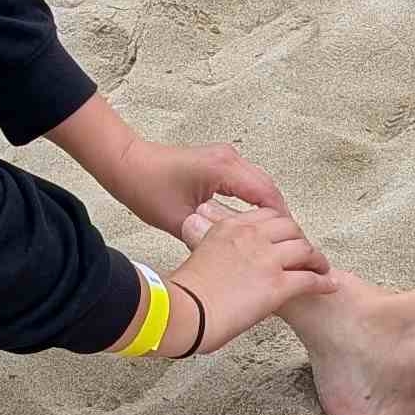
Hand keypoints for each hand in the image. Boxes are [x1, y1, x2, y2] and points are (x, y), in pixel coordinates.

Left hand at [116, 131, 290, 234]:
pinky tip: (254, 222)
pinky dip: (255, 200)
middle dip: (279, 217)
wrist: (127, 164)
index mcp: (223, 169)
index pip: (267, 195)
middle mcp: (229, 158)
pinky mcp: (219, 161)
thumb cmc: (146, 188)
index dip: (281, 221)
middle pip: (269, 188)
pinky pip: (247, 180)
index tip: (287, 244)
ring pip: (260, 183)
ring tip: (273, 238)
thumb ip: (209, 237)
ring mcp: (225, 157)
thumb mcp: (179, 222)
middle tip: (286, 245)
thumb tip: (231, 257)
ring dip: (268, 208)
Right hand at [171, 205, 332, 356]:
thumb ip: (211, 245)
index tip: (285, 239)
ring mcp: (267, 260)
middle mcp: (251, 237)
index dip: (282, 227)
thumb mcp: (197, 254)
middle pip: (291, 228)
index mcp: (231, 227)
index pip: (267, 216)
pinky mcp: (277, 285)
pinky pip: (310, 279)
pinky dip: (323, 283)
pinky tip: (329, 286)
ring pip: (305, 250)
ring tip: (321, 269)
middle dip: (301, 240)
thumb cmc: (184, 293)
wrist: (181, 312)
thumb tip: (216, 253)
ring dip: (317, 260)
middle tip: (305, 254)